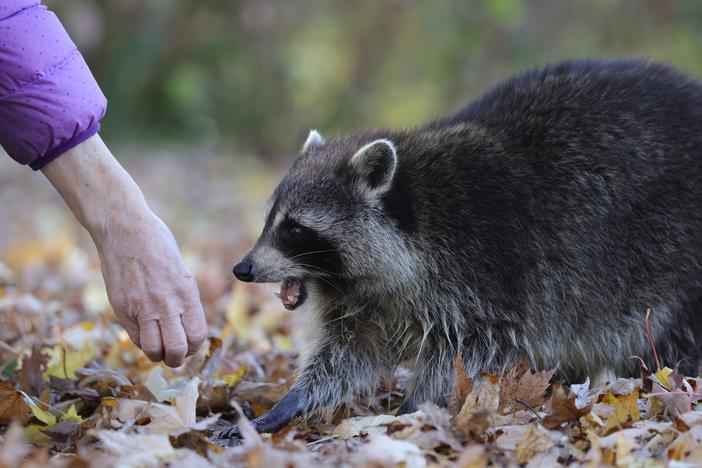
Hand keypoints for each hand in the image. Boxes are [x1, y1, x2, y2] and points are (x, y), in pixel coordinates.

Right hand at [41, 134, 207, 365]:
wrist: (125, 229)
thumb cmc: (156, 244)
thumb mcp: (180, 271)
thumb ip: (182, 298)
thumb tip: (184, 323)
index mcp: (186, 293)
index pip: (197, 336)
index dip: (195, 347)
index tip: (190, 345)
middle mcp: (166, 304)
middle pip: (177, 350)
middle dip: (177, 359)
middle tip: (175, 355)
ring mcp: (142, 307)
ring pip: (153, 350)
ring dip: (158, 354)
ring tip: (159, 348)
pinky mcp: (122, 308)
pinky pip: (135, 338)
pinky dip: (141, 342)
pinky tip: (144, 333)